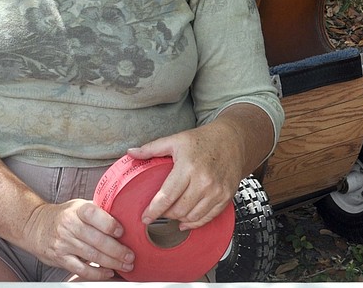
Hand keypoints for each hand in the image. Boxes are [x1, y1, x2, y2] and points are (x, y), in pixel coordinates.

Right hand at [23, 197, 134, 279]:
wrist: (35, 226)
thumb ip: (97, 210)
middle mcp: (70, 225)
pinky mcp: (61, 258)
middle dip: (117, 250)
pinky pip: (81, 269)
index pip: (94, 214)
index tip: (122, 231)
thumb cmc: (62, 215)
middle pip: (96, 239)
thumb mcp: (78, 205)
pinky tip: (108, 272)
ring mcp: (64, 243)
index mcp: (77, 210)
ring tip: (125, 264)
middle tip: (130, 255)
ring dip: (112, 262)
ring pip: (92, 255)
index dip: (109, 223)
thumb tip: (121, 215)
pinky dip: (97, 273)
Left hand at [126, 121, 246, 230]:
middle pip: (179, 209)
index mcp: (188, 166)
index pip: (167, 196)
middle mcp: (203, 181)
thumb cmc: (202, 140)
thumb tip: (130, 152)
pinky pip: (208, 218)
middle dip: (165, 214)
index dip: (154, 210)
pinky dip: (195, 223)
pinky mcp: (225, 197)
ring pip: (192, 216)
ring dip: (179, 219)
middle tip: (159, 211)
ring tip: (172, 214)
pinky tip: (186, 221)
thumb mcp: (175, 140)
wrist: (232, 140)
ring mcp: (216, 191)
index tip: (145, 218)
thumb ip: (151, 148)